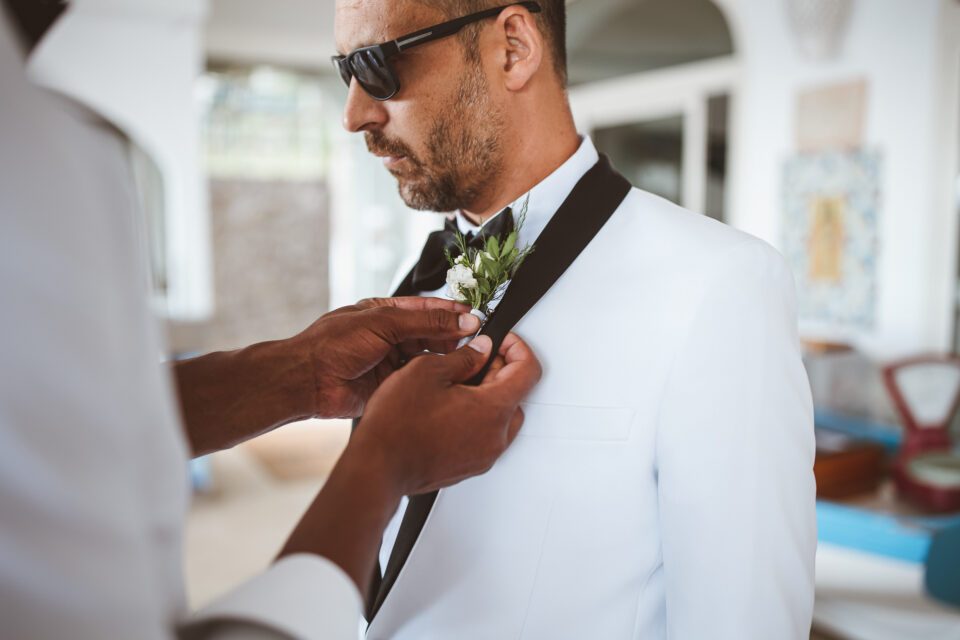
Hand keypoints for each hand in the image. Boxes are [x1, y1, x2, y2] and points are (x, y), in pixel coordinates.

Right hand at [277, 332, 539, 593]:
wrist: (379, 467)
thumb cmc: (398, 425)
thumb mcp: (429, 370)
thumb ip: (464, 356)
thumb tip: (481, 349)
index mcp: (493, 409)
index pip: (528, 370)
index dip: (517, 347)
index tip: (501, 340)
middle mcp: (495, 436)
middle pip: (516, 394)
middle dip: (500, 370)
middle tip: (474, 359)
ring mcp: (484, 455)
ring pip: (501, 417)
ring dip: (488, 396)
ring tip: (456, 385)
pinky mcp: (470, 466)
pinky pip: (485, 436)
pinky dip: (476, 418)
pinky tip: (447, 409)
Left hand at [289, 297, 481, 418]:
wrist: (307, 381)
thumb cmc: (333, 345)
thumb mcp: (384, 324)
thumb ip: (425, 322)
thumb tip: (461, 319)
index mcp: (387, 314)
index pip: (428, 309)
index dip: (453, 313)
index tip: (476, 316)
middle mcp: (391, 338)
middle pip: (432, 335)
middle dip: (456, 337)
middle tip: (480, 340)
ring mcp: (392, 363)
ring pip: (429, 360)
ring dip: (448, 360)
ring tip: (472, 360)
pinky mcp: (392, 387)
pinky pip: (420, 383)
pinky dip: (436, 382)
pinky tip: (452, 381)